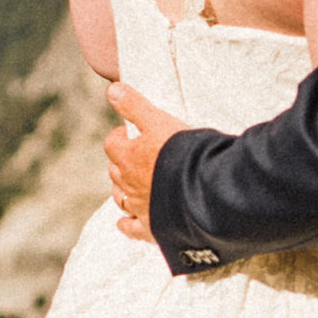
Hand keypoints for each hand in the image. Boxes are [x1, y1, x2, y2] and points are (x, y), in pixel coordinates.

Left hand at [104, 81, 184, 241]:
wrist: (205, 191)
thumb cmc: (185, 153)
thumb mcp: (160, 121)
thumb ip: (135, 106)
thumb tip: (111, 89)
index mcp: (128, 157)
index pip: (113, 144)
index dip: (120, 138)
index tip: (130, 134)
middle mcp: (128, 183)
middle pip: (115, 172)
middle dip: (121, 163)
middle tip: (136, 157)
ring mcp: (139, 207)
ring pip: (120, 198)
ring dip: (122, 190)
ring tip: (131, 186)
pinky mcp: (152, 227)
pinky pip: (132, 228)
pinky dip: (127, 224)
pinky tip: (125, 223)